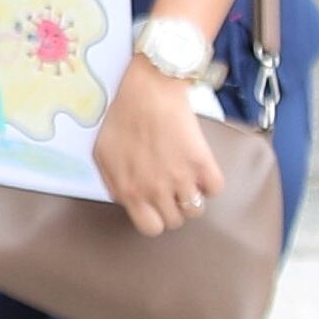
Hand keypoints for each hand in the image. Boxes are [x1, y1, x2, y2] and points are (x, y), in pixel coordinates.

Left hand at [90, 56, 225, 233]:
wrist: (148, 90)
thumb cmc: (122, 117)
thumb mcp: (103, 155)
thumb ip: (114, 184)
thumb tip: (126, 200)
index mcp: (130, 190)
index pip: (150, 228)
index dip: (155, 217)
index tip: (156, 204)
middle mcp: (155, 190)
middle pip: (175, 221)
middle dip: (173, 207)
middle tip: (171, 188)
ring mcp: (181, 178)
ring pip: (196, 210)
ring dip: (193, 196)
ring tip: (187, 179)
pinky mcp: (201, 162)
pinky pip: (215, 189)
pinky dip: (210, 182)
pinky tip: (200, 169)